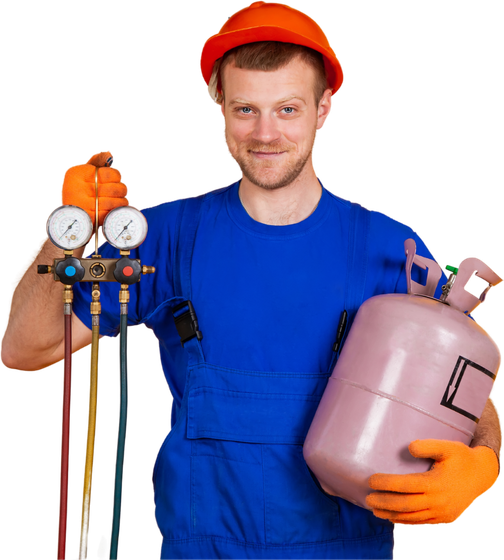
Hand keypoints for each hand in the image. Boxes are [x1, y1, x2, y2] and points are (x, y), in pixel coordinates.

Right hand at [60, 149, 128, 226]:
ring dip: (122, 202)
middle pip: (115, 188)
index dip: (117, 177)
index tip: (116, 180)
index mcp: (78, 174)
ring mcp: (84, 204)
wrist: (66, 216)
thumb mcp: (82, 173)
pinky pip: (110, 213)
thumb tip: (109, 155)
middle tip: (121, 192)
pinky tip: (116, 210)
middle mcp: (79, 188)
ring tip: (120, 200)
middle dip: (122, 190)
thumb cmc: (77, 191)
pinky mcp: (89, 218)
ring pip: (115, 202)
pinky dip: (116, 212)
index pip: (109, 173)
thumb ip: (96, 163)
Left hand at [365, 439, 499, 525]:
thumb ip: (428, 445)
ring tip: (374, 510)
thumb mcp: (447, 446)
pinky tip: (393, 517)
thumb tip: (409, 447)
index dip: (386, 484)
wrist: (483, 475)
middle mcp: (438, 501)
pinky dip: (406, 521)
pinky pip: (422, 522)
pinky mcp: (445, 519)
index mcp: (436, 483)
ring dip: (391, 514)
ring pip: (412, 517)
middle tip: (367, 498)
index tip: (370, 480)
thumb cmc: (461, 457)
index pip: (405, 485)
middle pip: (405, 504)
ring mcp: (442, 513)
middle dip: (384, 502)